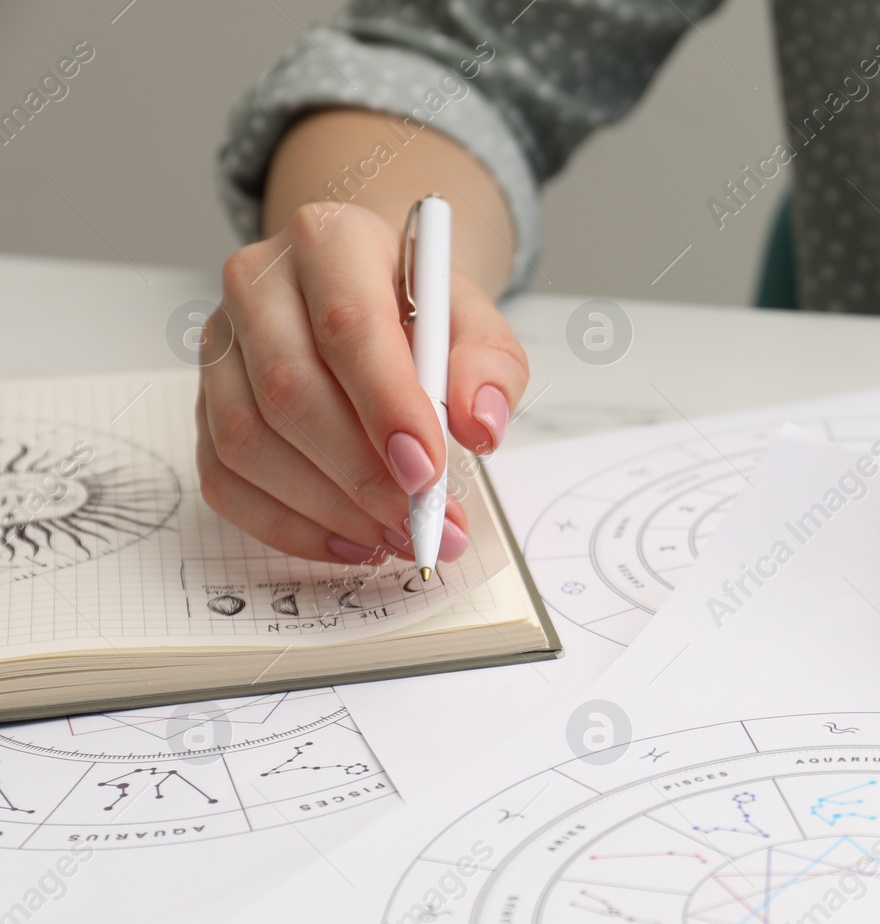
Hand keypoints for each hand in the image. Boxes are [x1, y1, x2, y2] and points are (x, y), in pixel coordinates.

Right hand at [197, 201, 527, 563]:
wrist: (372, 295)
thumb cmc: (420, 310)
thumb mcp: (475, 320)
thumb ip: (490, 367)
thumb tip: (481, 428)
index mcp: (329, 241)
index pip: (348, 325)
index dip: (387, 406)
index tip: (428, 471)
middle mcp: (257, 283)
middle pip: (289, 390)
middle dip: (362, 474)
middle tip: (422, 521)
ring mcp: (219, 344)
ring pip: (249, 441)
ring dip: (328, 508)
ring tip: (396, 534)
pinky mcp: (205, 401)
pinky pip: (225, 478)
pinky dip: (288, 526)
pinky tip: (351, 541)